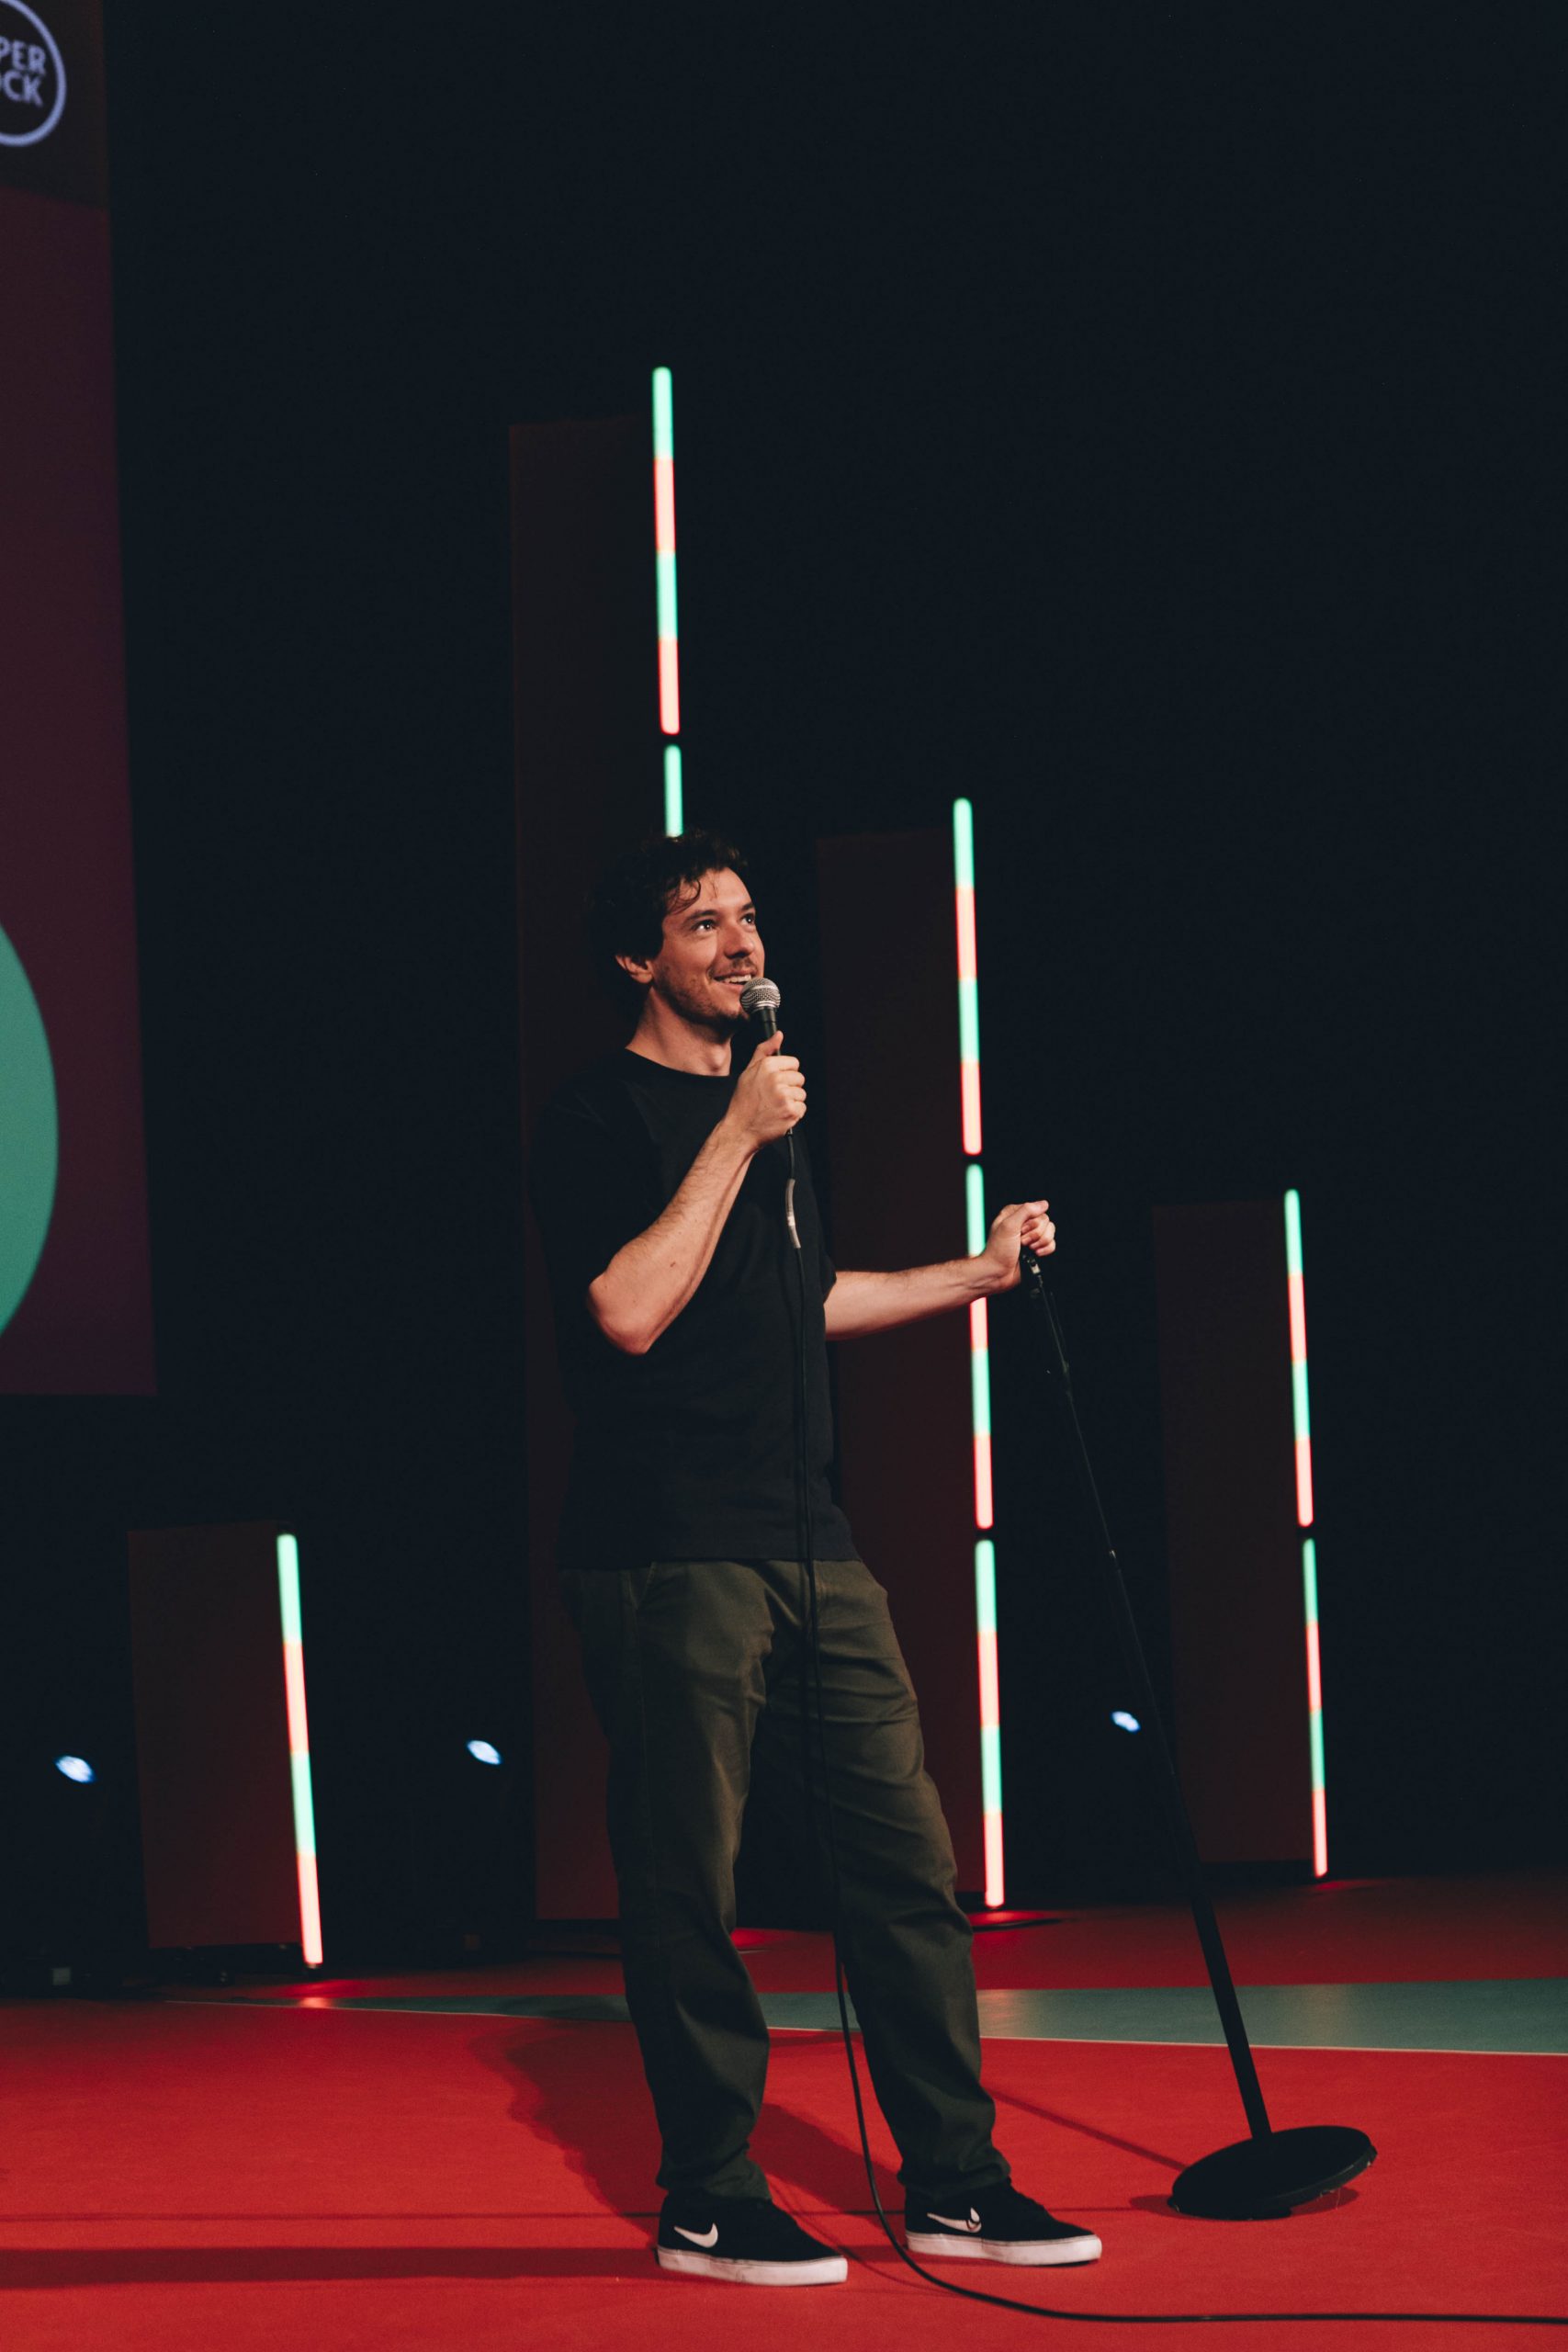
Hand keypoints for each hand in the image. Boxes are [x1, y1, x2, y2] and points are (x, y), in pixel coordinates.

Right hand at [726, 1031, 806, 1149]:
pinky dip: (793, 1114)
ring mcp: (784, 1095)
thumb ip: (764, 1050)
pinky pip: (802, 1108)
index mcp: (766, 1066)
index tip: (777, 1082)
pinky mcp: (790, 1111)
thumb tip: (778, 1035)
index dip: (786, 1073)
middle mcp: (776, 1079)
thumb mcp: (749, 1071)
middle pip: (799, 1079)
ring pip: (801, 1094)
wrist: (740, 1129)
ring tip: (775, 1106)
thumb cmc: (743, 1102)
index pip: (793, 1063)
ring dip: (792, 1101)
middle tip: (774, 1097)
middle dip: (790, 1088)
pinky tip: (779, 1115)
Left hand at [979, 1199, 1055, 1291]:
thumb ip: (1026, 1211)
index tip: (1021, 1231)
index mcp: (1015, 1213)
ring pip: (1050, 1232)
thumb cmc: (998, 1250)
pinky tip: (1034, 1254)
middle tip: (1021, 1241)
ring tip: (1026, 1248)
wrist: (998, 1272)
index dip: (1032, 1222)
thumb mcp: (1008, 1225)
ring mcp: (1031, 1236)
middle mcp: (1024, 1223)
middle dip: (1034, 1234)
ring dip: (1039, 1243)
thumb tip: (1043, 1204)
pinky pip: (1052, 1244)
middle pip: (1046, 1221)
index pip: (1037, 1210)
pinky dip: (1045, 1250)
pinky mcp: (1037, 1248)